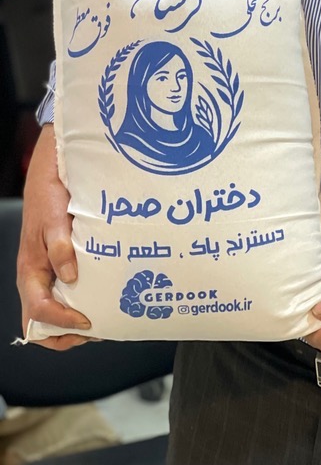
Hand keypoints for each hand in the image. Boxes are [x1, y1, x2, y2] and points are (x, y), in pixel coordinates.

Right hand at [16, 124, 90, 348]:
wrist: (50, 176)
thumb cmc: (49, 196)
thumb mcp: (54, 218)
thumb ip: (60, 245)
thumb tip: (70, 275)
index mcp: (30, 271)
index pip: (38, 312)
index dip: (62, 322)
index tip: (88, 320)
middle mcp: (36, 278)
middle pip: (39, 323)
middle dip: (63, 335)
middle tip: (93, 331)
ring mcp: (46, 274)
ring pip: (51, 313)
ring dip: (71, 324)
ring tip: (100, 321)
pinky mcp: (57, 267)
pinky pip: (62, 295)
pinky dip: (77, 305)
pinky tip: (99, 299)